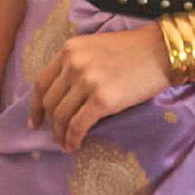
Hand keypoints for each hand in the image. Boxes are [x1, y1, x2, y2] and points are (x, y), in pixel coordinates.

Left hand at [28, 24, 171, 148]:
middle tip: (54, 137)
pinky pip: (78, 125)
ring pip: (61, 116)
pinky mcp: (102, 99)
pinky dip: (72, 139)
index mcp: (70, 50)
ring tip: (65, 145)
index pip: (42, 82)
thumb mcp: (96, 49)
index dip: (35, 106)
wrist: (159, 52)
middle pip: (50, 102)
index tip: (35, 121)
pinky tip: (74, 146)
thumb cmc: (133, 52)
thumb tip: (67, 95)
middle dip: (49, 124)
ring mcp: (87, 81)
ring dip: (61, 135)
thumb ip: (78, 65)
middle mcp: (74, 64)